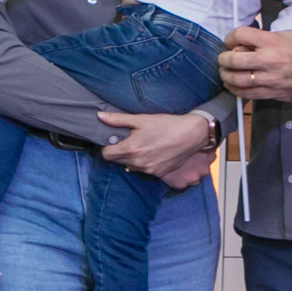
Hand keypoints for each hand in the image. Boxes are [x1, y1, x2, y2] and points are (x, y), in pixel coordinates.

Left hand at [96, 110, 215, 184]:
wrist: (191, 135)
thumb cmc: (166, 125)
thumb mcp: (141, 119)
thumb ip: (118, 120)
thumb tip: (100, 117)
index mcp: (130, 149)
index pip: (106, 155)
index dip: (107, 146)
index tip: (113, 139)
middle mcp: (138, 163)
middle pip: (117, 161)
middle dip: (119, 151)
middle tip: (128, 140)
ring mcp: (149, 170)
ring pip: (130, 166)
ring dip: (131, 158)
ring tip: (142, 145)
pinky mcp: (159, 174)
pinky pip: (144, 170)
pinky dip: (144, 163)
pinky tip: (153, 152)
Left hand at [218, 27, 291, 104]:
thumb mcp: (285, 35)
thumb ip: (263, 39)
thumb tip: (242, 45)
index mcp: (272, 42)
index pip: (240, 35)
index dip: (230, 37)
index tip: (229, 41)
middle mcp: (270, 60)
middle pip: (233, 59)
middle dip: (223, 59)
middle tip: (223, 59)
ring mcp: (271, 79)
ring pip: (237, 79)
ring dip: (226, 76)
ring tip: (225, 72)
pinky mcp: (273, 93)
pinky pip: (248, 94)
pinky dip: (236, 90)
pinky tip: (233, 85)